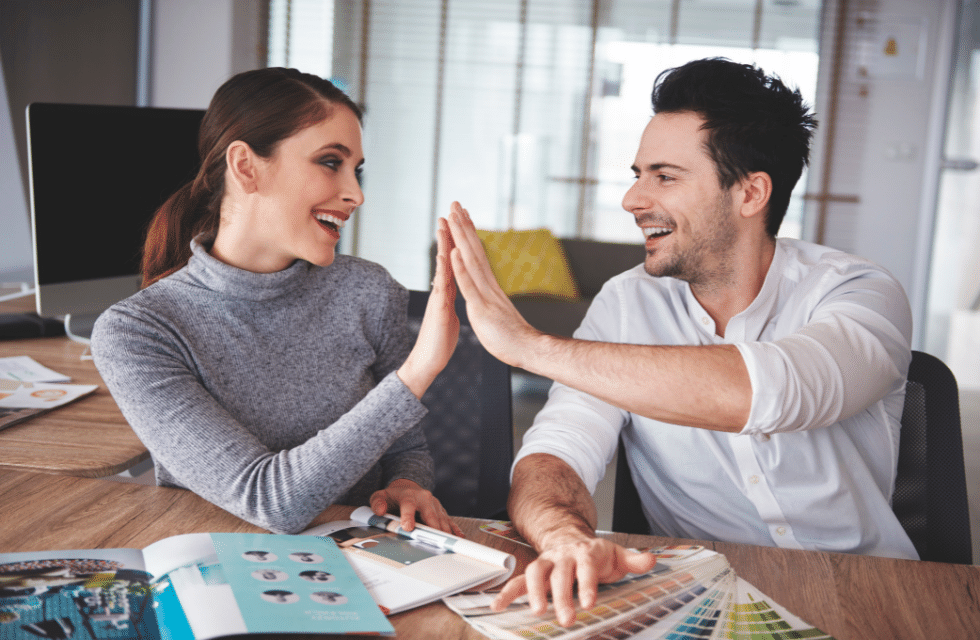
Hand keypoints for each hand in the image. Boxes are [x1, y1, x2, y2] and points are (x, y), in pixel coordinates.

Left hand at [368, 479, 463, 536]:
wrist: (407, 488)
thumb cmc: (394, 496)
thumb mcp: (381, 496)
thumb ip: (377, 503)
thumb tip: (380, 510)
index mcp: (409, 495)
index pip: (408, 504)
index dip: (408, 516)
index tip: (407, 527)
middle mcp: (425, 499)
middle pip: (431, 514)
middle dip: (432, 528)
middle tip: (434, 541)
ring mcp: (435, 505)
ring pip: (441, 519)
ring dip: (444, 532)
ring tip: (446, 545)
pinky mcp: (441, 511)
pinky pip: (449, 521)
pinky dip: (454, 529)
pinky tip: (458, 538)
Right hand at [398, 217, 458, 397]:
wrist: (428, 362)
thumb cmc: (439, 341)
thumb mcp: (449, 316)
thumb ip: (448, 301)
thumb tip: (450, 292)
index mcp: (449, 291)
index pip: (454, 261)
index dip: (457, 242)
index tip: (459, 223)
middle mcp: (442, 290)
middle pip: (446, 257)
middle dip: (448, 234)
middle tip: (448, 211)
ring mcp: (439, 298)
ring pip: (441, 266)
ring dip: (442, 244)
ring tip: (443, 224)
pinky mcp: (438, 309)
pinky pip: (441, 286)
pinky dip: (443, 270)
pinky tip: (443, 256)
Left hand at [446, 202, 539, 368]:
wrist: (527, 349)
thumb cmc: (510, 335)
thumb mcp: (495, 311)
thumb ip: (489, 298)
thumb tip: (486, 290)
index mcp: (489, 285)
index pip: (476, 254)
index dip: (468, 234)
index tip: (462, 215)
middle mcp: (488, 284)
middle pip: (473, 250)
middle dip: (463, 226)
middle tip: (455, 203)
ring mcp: (485, 294)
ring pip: (470, 261)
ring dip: (460, 238)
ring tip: (453, 217)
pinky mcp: (481, 307)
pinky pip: (469, 286)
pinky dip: (460, 268)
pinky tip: (453, 252)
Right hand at [491, 534, 657, 625]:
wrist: (570, 538)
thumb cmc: (595, 554)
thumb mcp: (617, 555)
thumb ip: (633, 560)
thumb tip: (650, 560)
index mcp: (585, 552)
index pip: (586, 567)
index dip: (587, 584)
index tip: (588, 603)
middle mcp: (563, 556)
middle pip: (560, 573)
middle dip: (562, 596)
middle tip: (568, 618)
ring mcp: (546, 562)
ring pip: (535, 572)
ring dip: (535, 592)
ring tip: (539, 612)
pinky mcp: (534, 573)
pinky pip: (517, 581)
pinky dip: (507, 592)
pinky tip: (497, 605)